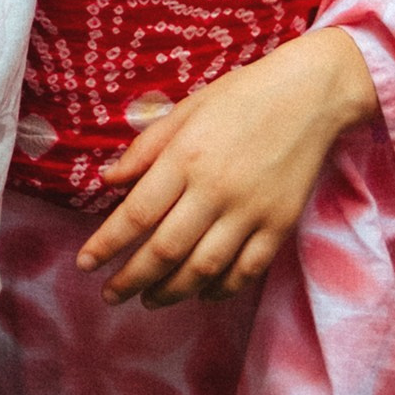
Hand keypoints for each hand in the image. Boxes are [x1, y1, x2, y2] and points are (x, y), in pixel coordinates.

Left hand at [76, 26, 379, 308]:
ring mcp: (251, 211)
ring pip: (204, 268)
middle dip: (131, 279)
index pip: (137, 213)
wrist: (309, 94)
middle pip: (166, 249)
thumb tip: (109, 182)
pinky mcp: (280, 225)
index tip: (85, 264)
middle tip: (110, 294)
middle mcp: (216, 189)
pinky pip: (246, 270)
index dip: (106, 244)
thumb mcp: (186, 109)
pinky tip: (201, 293)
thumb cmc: (241, 96)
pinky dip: (221, 290)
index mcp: (187, 157)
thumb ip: (146, 149)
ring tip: (149, 300)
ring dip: (171, 292)